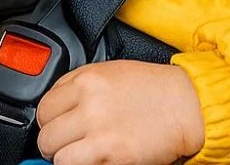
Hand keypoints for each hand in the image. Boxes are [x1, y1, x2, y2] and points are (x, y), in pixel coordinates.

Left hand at [35, 61, 204, 164]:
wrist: (185, 105)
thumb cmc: (152, 89)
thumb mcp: (109, 72)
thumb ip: (78, 85)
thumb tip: (54, 106)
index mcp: (86, 80)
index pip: (44, 106)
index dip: (50, 120)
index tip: (58, 126)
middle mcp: (89, 104)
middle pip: (47, 133)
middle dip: (55, 142)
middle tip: (68, 143)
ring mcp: (99, 131)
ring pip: (56, 155)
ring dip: (65, 158)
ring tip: (80, 154)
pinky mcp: (111, 154)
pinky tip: (94, 159)